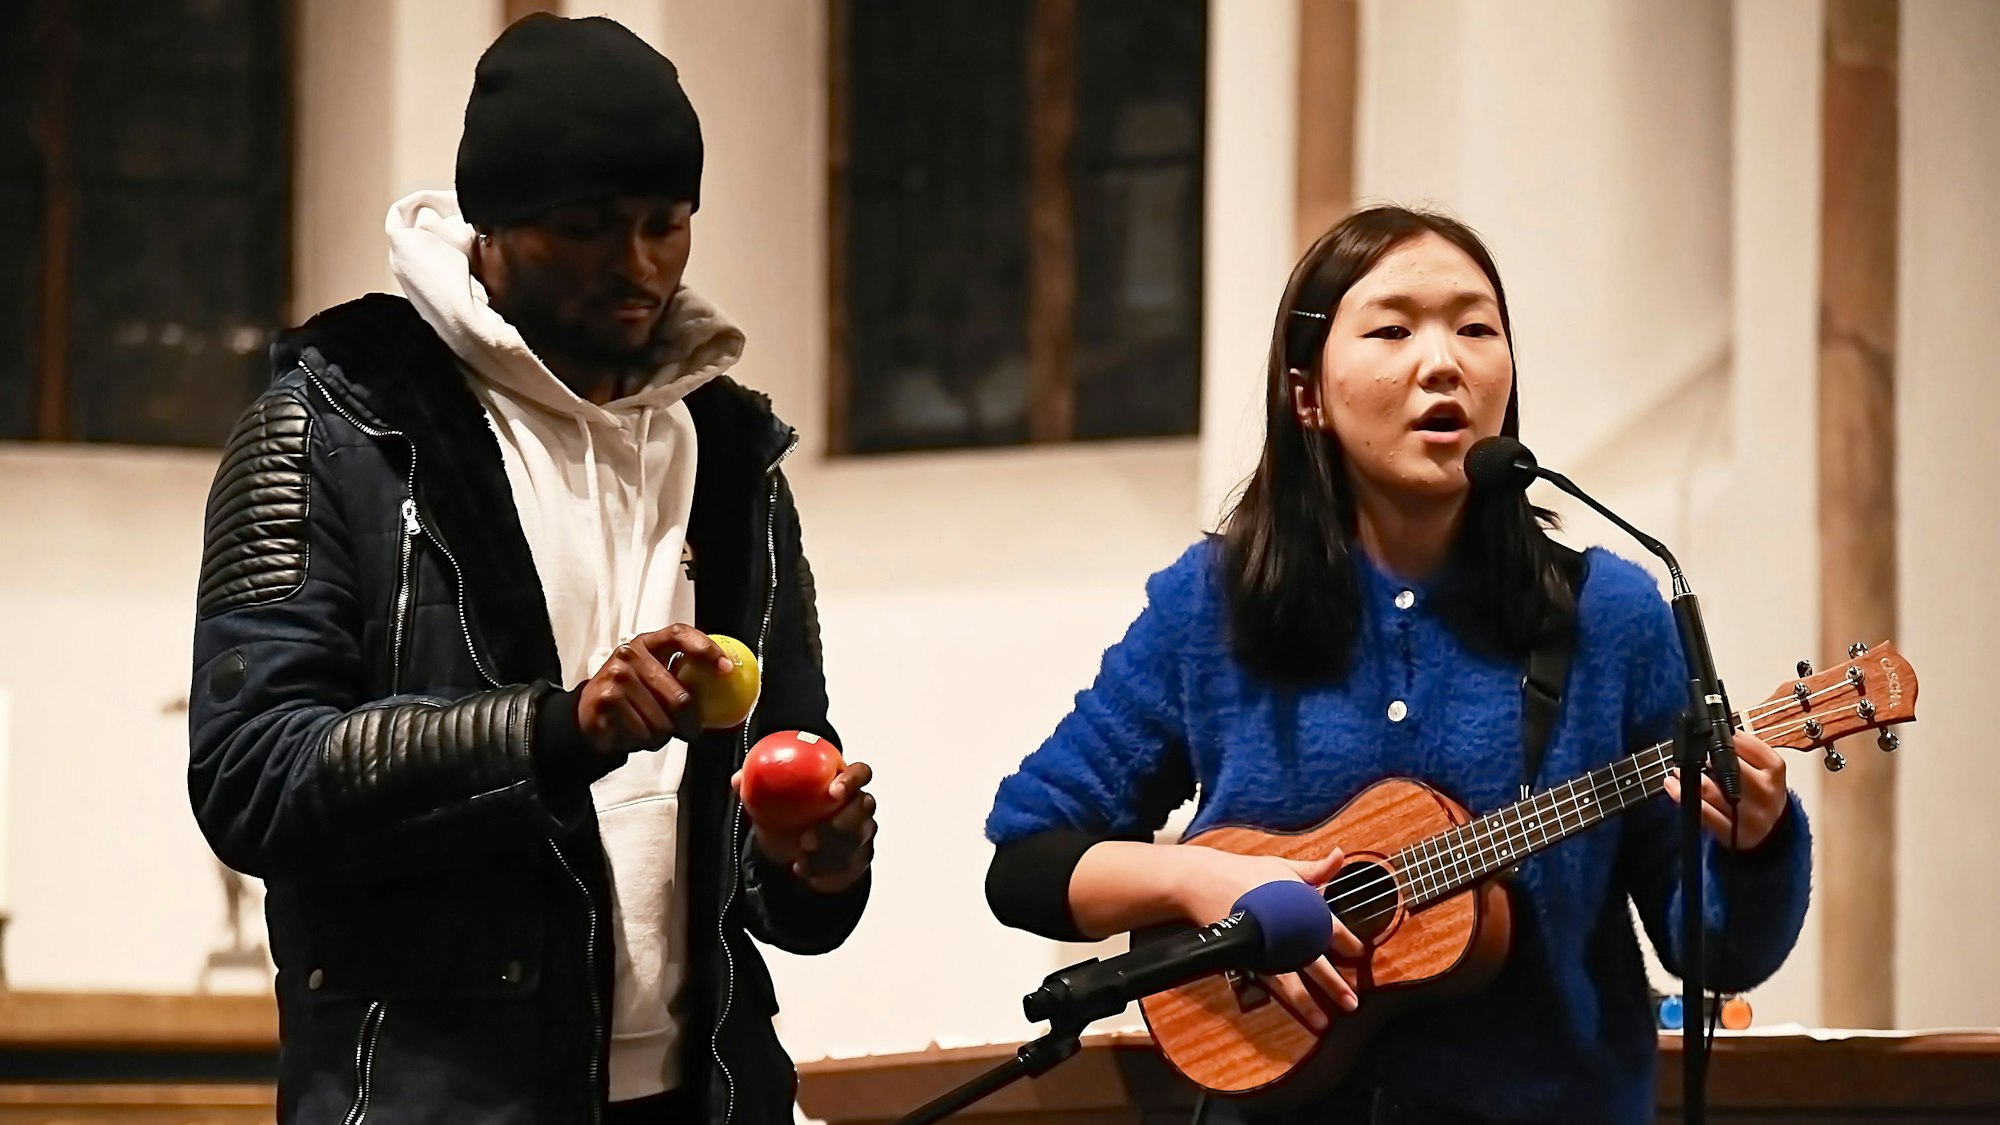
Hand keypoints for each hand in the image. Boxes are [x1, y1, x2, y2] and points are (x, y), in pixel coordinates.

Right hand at [576, 625, 732, 754]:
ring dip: (662, 736)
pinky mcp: (605, 699)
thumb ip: (683, 678)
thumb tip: (726, 684)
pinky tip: (633, 732)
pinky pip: (641, 732)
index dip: (705, 648)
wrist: (590, 711)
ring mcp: (616, 675)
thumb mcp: (655, 678)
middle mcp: (630, 654)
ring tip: (649, 729)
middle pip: (679, 697)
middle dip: (688, 724)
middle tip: (689, 732)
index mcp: (649, 644)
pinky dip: (643, 741)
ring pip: (662, 722)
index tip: (726, 668)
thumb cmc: (633, 696)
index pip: (680, 634)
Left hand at [731, 760, 876, 894]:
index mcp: (843, 782)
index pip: (860, 773)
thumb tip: (737, 779)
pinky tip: (804, 869)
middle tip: (807, 838)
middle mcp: (859, 805)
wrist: (797, 848)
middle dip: (841, 824)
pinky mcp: (859, 859)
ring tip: (801, 858)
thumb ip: (757, 786)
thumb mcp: (772, 799)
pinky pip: (847, 866)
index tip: (832, 791)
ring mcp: (862, 834)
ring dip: (827, 853)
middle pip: (864, 809)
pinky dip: (824, 870)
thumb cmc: (792, 812)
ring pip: (855, 842)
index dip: (852, 780)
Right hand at [1172, 847, 1365, 1031]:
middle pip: (1315, 962)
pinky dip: (1280, 998)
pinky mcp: (1247, 957)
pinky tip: (1289, 1011)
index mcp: (1299, 906)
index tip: (1359, 953)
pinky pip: (1267, 981)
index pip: (1331, 928)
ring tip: (1324, 1022)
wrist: (1203, 881)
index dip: (1348, 942)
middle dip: (1334, 984)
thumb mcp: (1283, 867)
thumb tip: (1340, 854)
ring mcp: (1265, 947)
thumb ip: (1315, 869)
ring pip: (1291, 980)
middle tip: (1352, 1003)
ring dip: (1308, 1002)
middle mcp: (1286, 930)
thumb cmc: (1245, 872)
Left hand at [1664, 730, 1789, 848]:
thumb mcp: (1765, 769)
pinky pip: (1702, 812)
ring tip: (1678, 770)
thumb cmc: (1763, 794)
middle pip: (1726, 766)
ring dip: (1687, 775)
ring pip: (1710, 789)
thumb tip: (1714, 731)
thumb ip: (1744, 750)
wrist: (1773, 832)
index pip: (1746, 745)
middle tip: (1690, 753)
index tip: (1706, 733)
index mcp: (1774, 770)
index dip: (1721, 736)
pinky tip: (1673, 787)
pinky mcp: (1732, 832)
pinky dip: (1682, 796)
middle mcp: (1764, 791)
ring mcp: (1748, 814)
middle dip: (1703, 757)